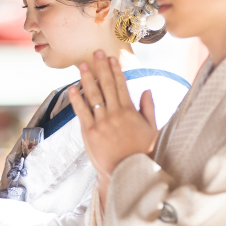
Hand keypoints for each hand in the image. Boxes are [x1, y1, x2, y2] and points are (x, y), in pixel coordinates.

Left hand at [68, 51, 158, 185]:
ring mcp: (102, 122)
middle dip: (101, 67)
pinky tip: (73, 87)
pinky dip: (77, 99)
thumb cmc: (143, 152)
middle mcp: (115, 114)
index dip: (115, 70)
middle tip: (96, 52)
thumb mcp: (152, 130)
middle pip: (106, 86)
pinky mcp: (90, 132)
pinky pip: (82, 112)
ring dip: (87, 78)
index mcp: (130, 112)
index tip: (112, 58)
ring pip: (93, 96)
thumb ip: (149, 109)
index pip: (121, 85)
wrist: (129, 173)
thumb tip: (146, 90)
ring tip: (82, 65)